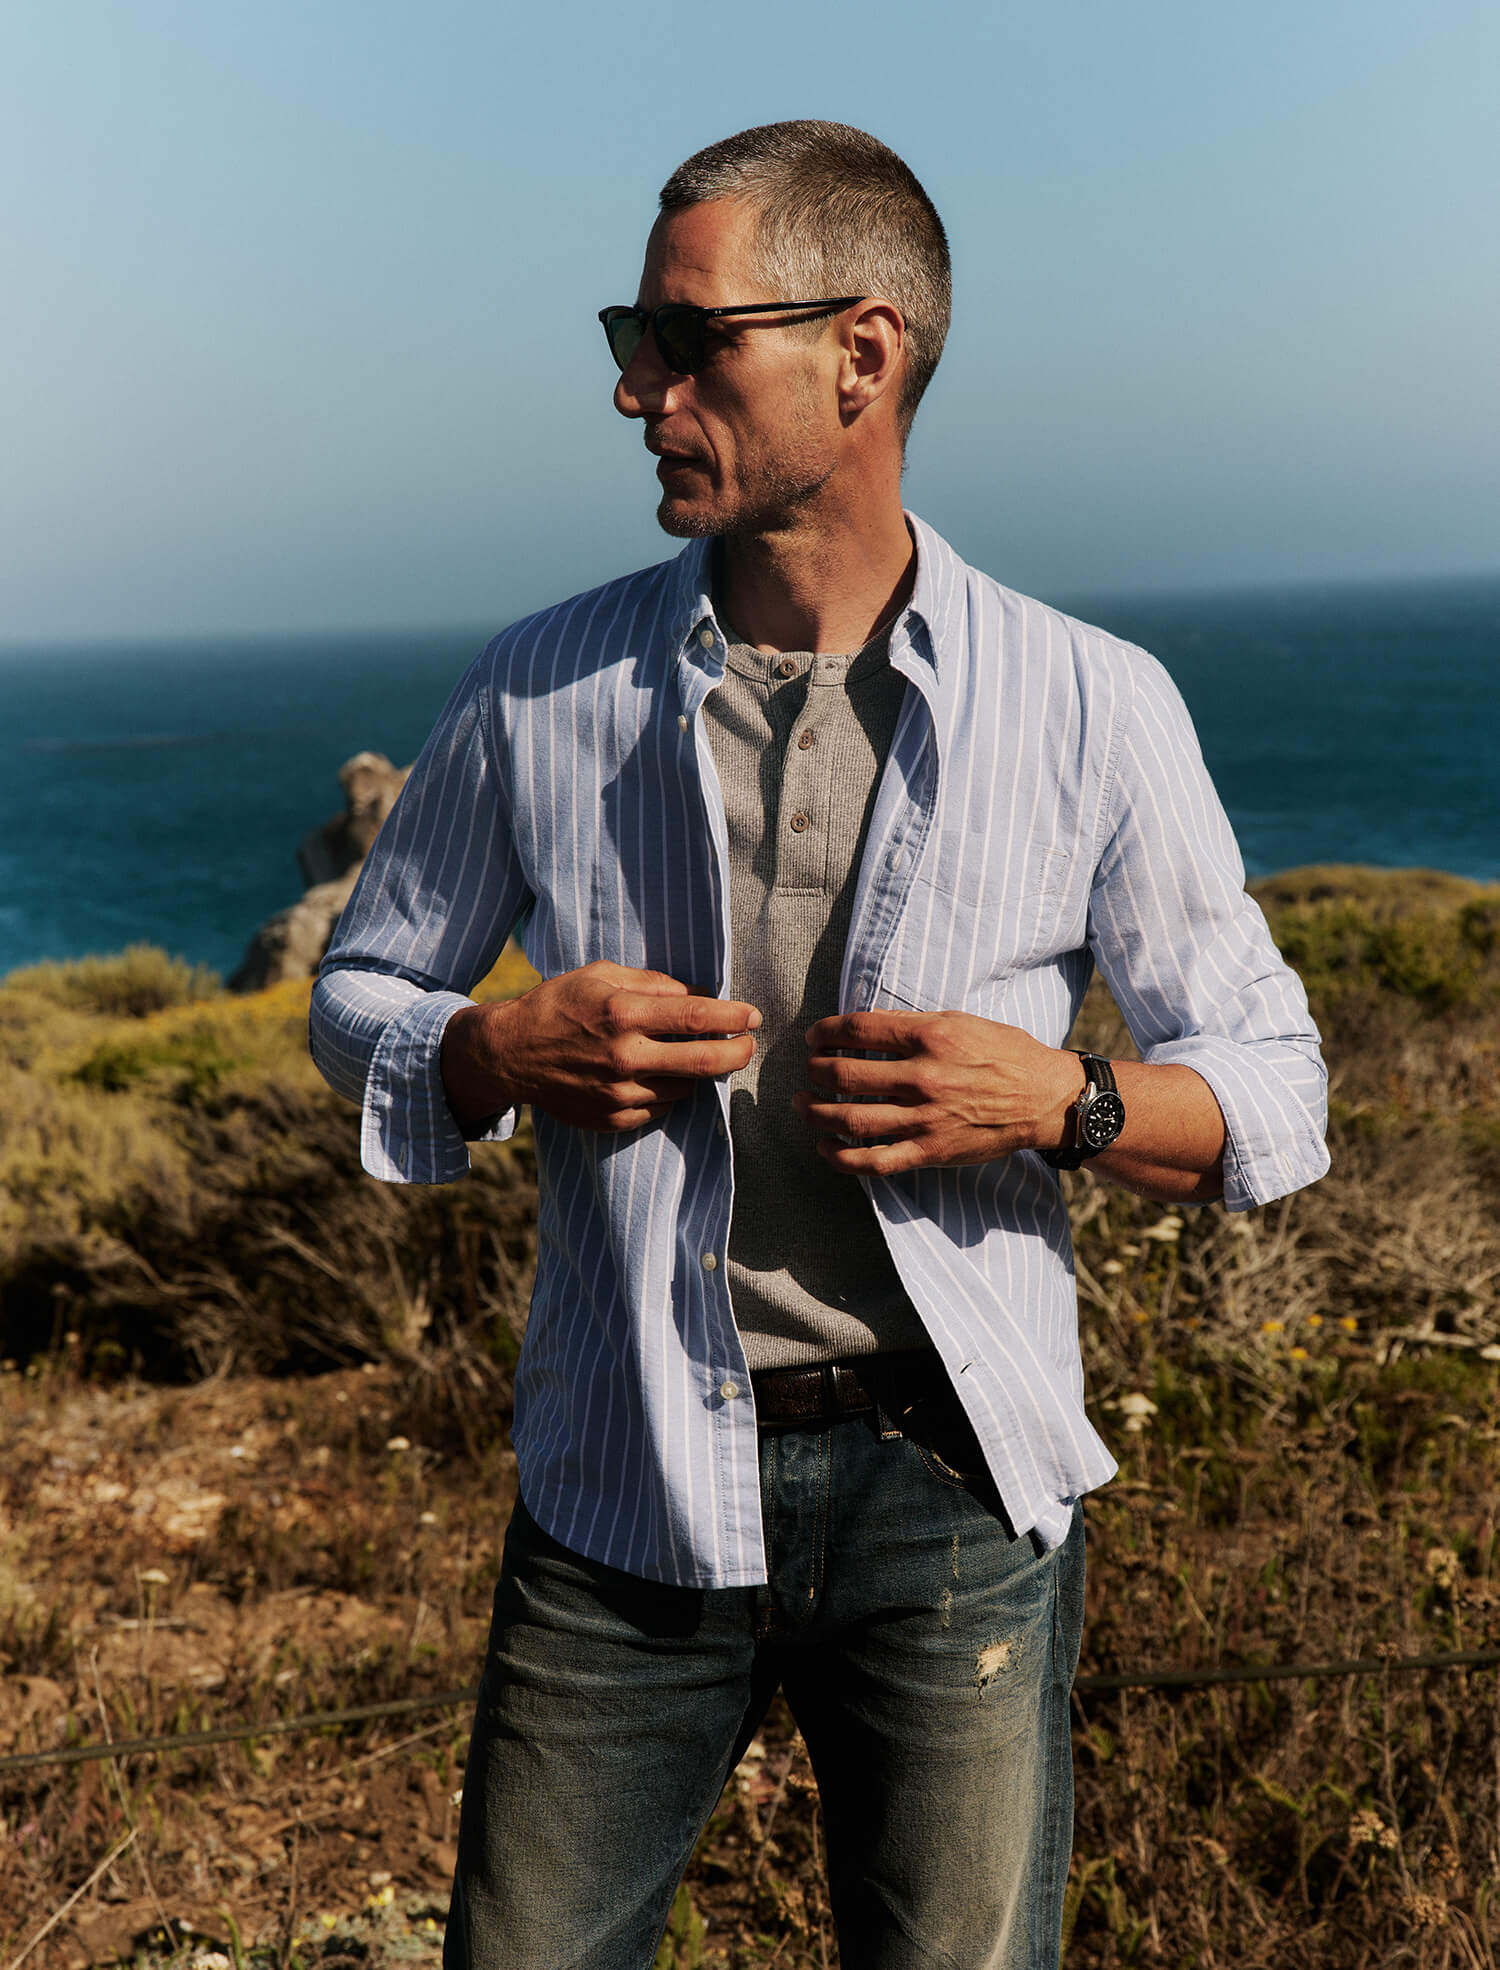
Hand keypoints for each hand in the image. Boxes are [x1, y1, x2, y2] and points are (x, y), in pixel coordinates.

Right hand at [441, 961, 760, 1132]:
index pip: (697, 1017)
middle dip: (738, 1052)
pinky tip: (657, 1073)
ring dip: (698, 1070)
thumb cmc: (558, 1006)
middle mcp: (625, 1057)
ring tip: (690, 1053)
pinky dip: (670, 1088)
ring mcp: (620, 1094)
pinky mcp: (615, 1119)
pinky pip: (663, 1106)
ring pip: (687, 1086)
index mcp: (622, 1015)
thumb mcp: (601, 976)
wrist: (511, 1055)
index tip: (752, 1015)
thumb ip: (653, 983)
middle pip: (705, 1062)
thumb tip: (700, 996)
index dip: (734, 1017)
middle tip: (748, 1044)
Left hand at [796, 1010, 1081, 1176]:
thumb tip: (863, 1024)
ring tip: (803, 1104)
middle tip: (807, 1069)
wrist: (1043, 1098)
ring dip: (815, 1112)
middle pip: (844, 1074)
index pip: (857, 1030)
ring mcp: (924, 1119)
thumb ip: (910, 1023)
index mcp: (929, 1038)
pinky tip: (825, 1147)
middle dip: (815, 1070)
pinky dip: (841, 1158)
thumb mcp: (959, 1022)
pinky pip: (874, 1161)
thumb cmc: (1002, 1053)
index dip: (825, 1032)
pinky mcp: (930, 1152)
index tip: (814, 1036)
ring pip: (850, 1119)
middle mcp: (922, 1078)